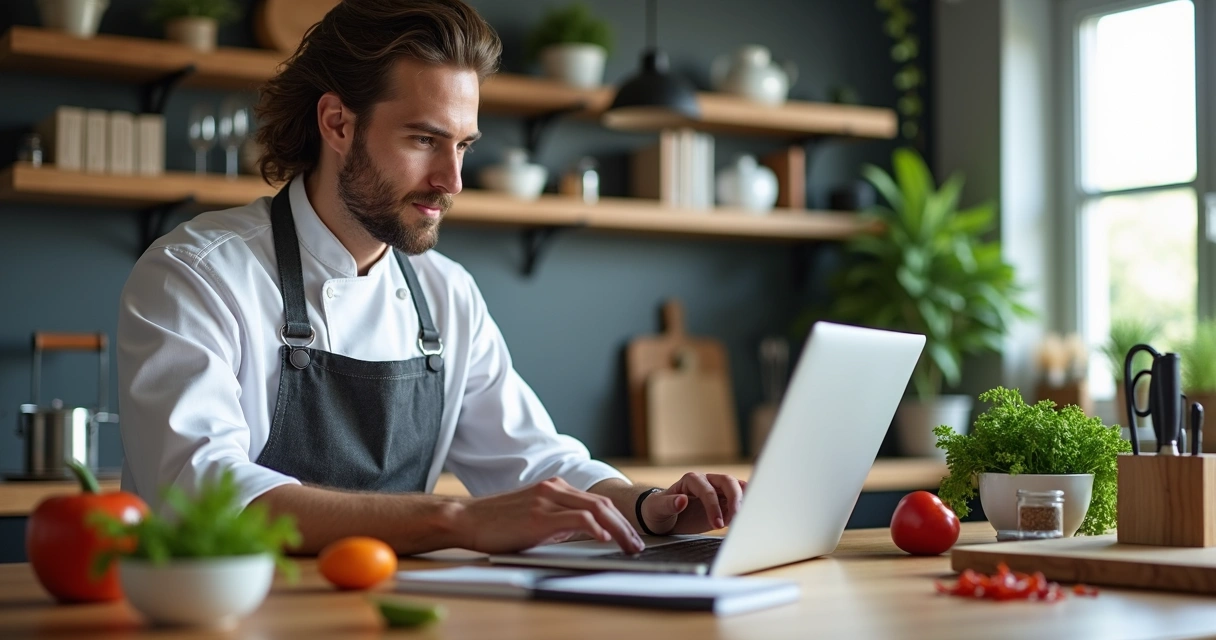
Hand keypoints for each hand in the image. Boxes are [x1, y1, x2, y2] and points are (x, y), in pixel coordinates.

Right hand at [455, 478, 643, 553]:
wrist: (467, 519)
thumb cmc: (497, 524)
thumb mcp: (534, 518)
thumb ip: (557, 521)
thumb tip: (581, 533)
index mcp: (555, 488)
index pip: (597, 501)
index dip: (619, 519)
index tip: (630, 537)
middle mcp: (554, 489)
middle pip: (602, 504)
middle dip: (625, 527)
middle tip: (637, 546)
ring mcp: (547, 500)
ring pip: (595, 510)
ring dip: (618, 530)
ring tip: (629, 547)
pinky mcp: (539, 515)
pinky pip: (576, 518)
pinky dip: (594, 528)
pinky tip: (604, 539)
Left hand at [639, 473, 747, 534]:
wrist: (661, 518)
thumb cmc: (657, 510)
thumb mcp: (657, 508)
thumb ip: (669, 504)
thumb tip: (682, 500)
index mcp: (691, 480)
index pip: (708, 490)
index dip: (714, 506)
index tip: (717, 524)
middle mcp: (706, 482)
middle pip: (728, 482)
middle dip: (735, 499)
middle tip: (737, 518)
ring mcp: (716, 491)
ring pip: (737, 488)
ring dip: (744, 501)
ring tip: (744, 518)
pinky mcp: (722, 503)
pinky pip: (738, 500)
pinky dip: (745, 506)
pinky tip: (746, 517)